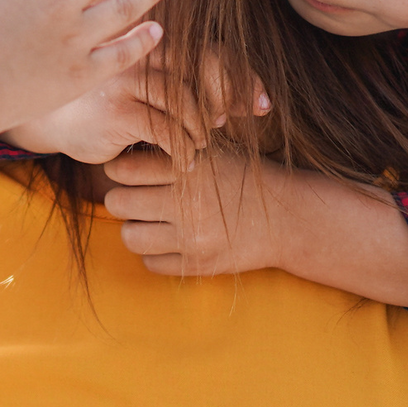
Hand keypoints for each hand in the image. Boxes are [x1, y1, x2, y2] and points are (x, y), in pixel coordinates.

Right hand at [4, 53, 266, 165]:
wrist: (49, 119)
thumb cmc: (105, 104)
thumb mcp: (144, 90)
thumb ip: (186, 89)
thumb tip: (241, 107)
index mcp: (150, 41)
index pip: (209, 51)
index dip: (242, 77)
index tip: (263, 105)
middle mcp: (138, 52)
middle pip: (204, 69)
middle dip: (231, 100)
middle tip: (235, 128)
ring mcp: (126, 80)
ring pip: (186, 101)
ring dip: (202, 129)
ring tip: (201, 147)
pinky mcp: (116, 112)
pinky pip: (164, 131)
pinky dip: (181, 150)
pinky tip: (183, 163)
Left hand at [98, 148, 279, 275]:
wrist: (289, 219)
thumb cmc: (245, 177)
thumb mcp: (216, 151)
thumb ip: (175, 144)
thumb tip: (126, 140)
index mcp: (191, 167)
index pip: (124, 169)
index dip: (119, 169)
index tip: (126, 171)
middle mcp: (189, 203)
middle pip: (118, 202)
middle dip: (122, 198)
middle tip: (135, 195)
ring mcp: (194, 238)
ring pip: (129, 236)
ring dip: (135, 228)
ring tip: (149, 220)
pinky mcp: (199, 265)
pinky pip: (150, 263)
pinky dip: (153, 253)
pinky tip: (168, 241)